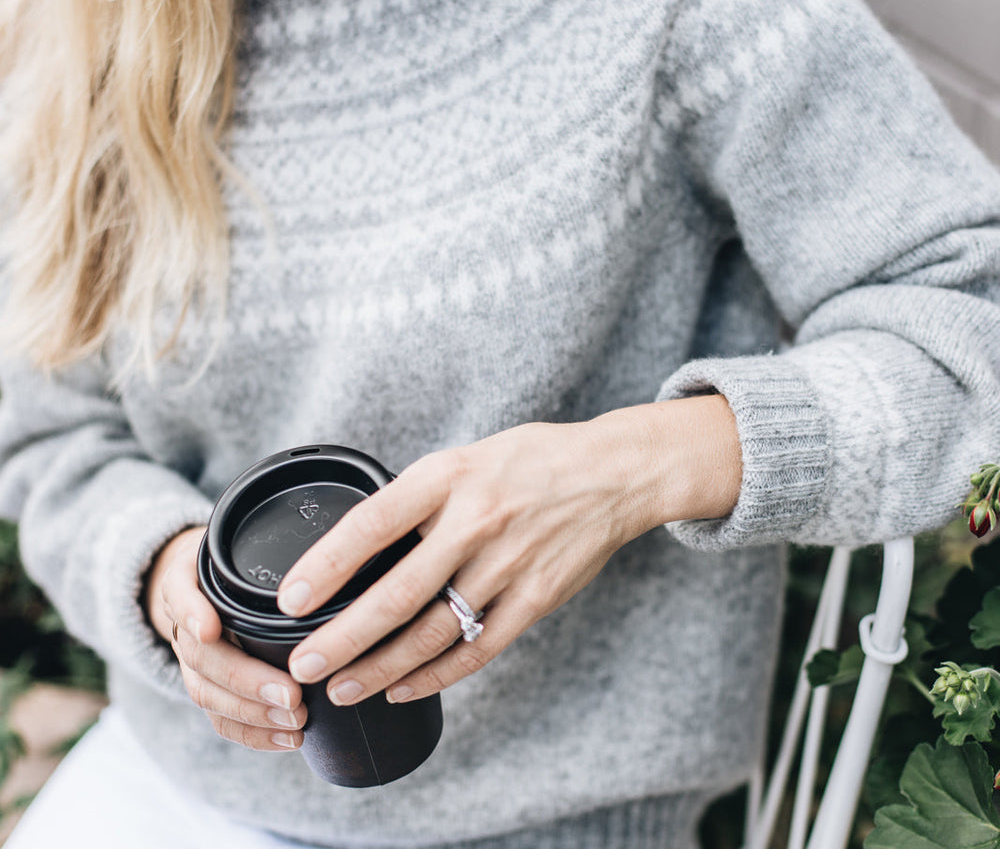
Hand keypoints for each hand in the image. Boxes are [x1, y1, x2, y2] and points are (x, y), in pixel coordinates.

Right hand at [145, 526, 307, 750]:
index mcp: (187, 581)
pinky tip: (287, 739)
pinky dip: (253, 733)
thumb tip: (333, 556)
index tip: (211, 628)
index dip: (192, 613)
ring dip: (253, 714)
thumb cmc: (238, 556)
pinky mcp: (206, 687)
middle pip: (202, 658)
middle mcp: (185, 623)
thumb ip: (269, 545)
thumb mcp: (241, 539)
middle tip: (291, 695)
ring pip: (208, 694)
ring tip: (296, 722)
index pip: (181, 595)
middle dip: (246, 681)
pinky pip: (219, 718)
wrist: (200, 580)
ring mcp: (192, 660)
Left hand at [275, 395, 739, 706]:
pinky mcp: (536, 598)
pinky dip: (436, 676)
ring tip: (342, 688)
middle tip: (303, 665)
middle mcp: (476, 521)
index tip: (292, 598)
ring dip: (382, 668)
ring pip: (434, 632)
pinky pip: (478, 648)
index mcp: (449, 477)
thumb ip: (419, 500)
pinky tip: (401, 690)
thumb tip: (359, 548)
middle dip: (344, 637)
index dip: (328, 564)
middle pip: (398, 593)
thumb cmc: (529, 461)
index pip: (374, 523)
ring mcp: (509, 564)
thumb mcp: (465, 458)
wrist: (612, 473)